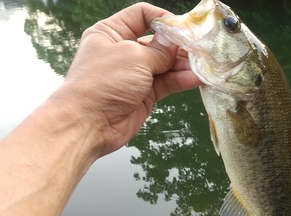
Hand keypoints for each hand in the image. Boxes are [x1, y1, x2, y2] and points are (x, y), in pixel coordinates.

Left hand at [51, 2, 200, 155]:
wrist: (88, 124)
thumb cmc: (102, 83)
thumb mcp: (133, 58)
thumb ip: (160, 50)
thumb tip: (176, 42)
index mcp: (112, 33)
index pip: (141, 15)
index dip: (162, 19)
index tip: (182, 28)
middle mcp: (124, 51)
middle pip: (158, 41)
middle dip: (179, 45)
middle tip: (200, 49)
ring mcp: (135, 74)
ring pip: (165, 64)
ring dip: (183, 65)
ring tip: (202, 66)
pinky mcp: (145, 94)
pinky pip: (167, 83)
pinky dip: (181, 80)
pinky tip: (196, 79)